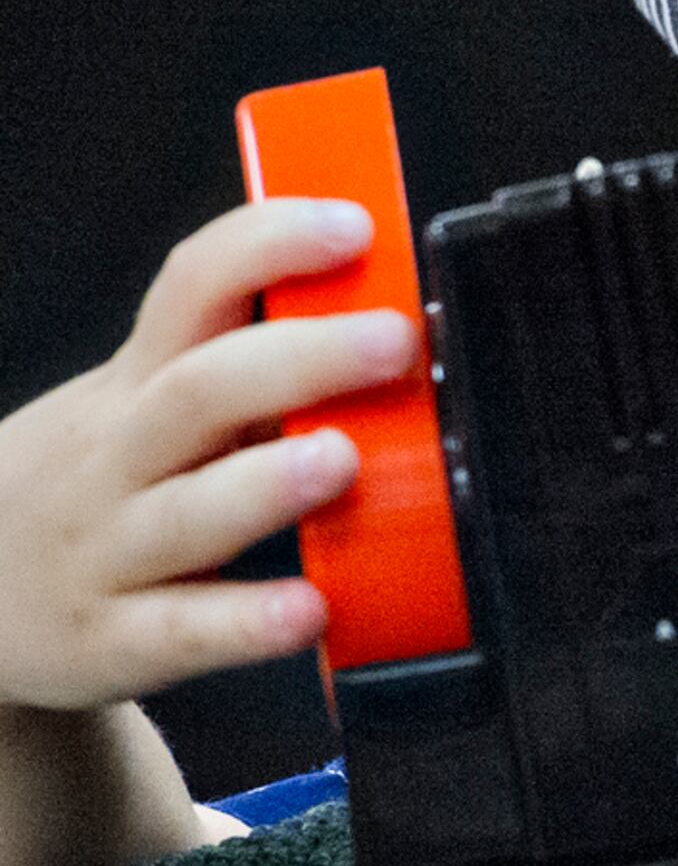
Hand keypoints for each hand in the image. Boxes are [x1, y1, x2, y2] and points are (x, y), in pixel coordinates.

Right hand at [0, 198, 418, 712]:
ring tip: (340, 458)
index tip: (353, 226)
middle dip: (301, 358)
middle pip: (199, 390)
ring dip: (267, 482)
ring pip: (188, 510)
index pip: (192, 286)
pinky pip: (183, 630)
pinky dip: (247, 623)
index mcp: (135, 383)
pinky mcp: (114, 639)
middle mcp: (118, 456)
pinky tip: (310, 610)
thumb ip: (247, 369)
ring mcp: (112, 550)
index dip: (268, 245)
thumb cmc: (95, 484)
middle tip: (393, 341)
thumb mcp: (140, 406)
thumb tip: (387, 313)